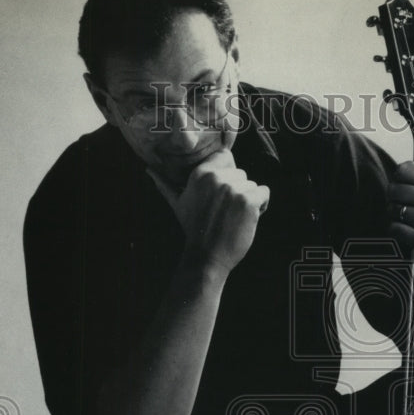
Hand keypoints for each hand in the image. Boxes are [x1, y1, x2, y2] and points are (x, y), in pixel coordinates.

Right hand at [148, 150, 269, 277]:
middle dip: (237, 191)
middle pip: (240, 174)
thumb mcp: (178, 204)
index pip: (226, 157)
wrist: (207, 257)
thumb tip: (148, 171)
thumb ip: (165, 185)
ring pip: (252, 185)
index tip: (221, 195)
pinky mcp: (248, 201)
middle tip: (225, 212)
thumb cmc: (194, 230)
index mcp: (201, 174)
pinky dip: (261, 207)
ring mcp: (233, 189)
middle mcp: (217, 177)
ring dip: (249, 201)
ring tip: (233, 218)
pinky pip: (264, 193)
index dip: (227, 175)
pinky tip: (246, 220)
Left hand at [387, 161, 413, 276]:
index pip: (404, 170)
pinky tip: (407, 231)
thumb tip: (397, 172)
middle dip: (392, 198)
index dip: (397, 178)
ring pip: (392, 209)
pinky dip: (397, 230)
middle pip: (394, 189)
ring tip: (406, 219)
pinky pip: (394, 228)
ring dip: (394, 215)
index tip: (401, 186)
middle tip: (400, 205)